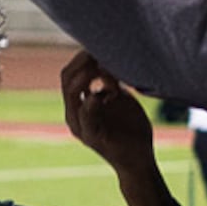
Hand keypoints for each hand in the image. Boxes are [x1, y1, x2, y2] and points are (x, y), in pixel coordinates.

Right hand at [57, 51, 177, 205]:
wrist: (139, 160)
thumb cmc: (131, 128)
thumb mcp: (120, 98)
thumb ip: (111, 81)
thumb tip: (108, 56)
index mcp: (79, 104)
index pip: (69, 73)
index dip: (82, 56)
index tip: (100, 45)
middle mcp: (74, 113)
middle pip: (67, 78)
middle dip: (83, 61)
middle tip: (102, 51)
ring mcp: (80, 126)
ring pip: (72, 92)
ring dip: (88, 74)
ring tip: (106, 67)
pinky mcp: (92, 137)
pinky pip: (86, 114)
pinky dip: (93, 99)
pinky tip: (107, 90)